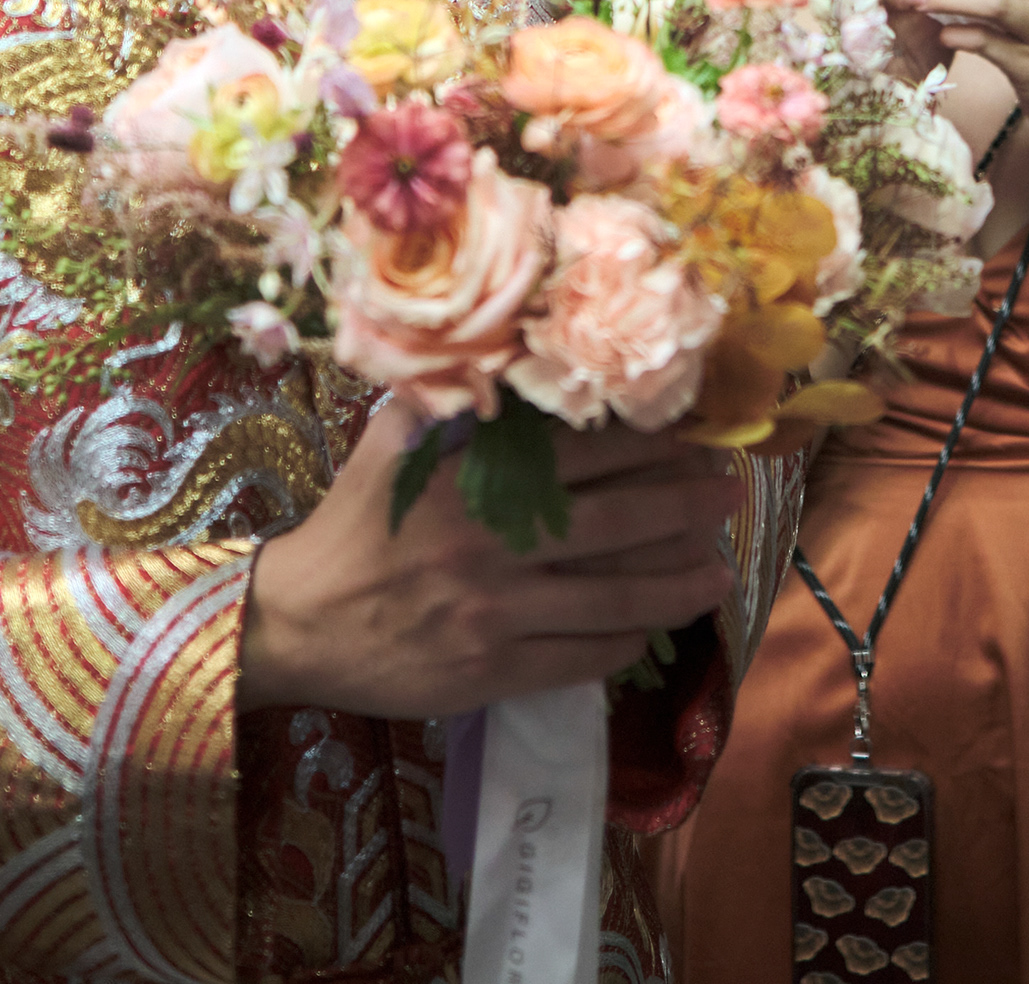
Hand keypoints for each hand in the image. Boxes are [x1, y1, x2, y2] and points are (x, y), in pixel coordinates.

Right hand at [236, 397, 741, 718]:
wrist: (297, 625)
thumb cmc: (348, 530)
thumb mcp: (385, 450)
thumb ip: (440, 407)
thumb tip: (489, 356)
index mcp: (469, 487)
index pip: (579, 458)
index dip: (646, 447)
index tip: (693, 438)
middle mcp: (491, 549)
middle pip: (615, 528)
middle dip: (684, 510)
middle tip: (731, 496)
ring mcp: (497, 616)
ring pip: (611, 601)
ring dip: (674, 585)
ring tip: (718, 573)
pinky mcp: (494, 672)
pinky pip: (580, 660)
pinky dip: (625, 644)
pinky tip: (652, 630)